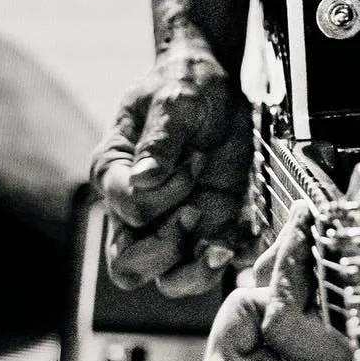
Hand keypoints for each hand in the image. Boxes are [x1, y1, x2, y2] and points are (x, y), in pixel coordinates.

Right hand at [90, 30, 252, 295]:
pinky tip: (246, 243)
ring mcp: (170, 221)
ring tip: (221, 246)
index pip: (126, 207)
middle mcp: (134, 207)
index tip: (195, 161)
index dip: (161, 195)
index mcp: (114, 172)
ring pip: (166, 280)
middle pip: (128, 266)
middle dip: (163, 250)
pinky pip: (211, 264)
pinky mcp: (208, 226)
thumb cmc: (185, 84)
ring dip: (193, 271)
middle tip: (195, 213)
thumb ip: (160, 139)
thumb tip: (144, 181)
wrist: (216, 81)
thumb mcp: (175, 101)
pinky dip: (230, 262)